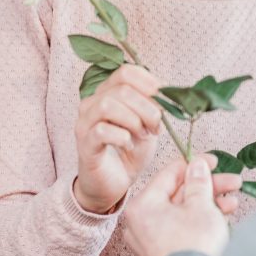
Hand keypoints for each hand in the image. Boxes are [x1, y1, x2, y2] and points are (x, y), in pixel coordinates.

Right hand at [74, 65, 162, 213]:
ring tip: (143, 135)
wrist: (114, 183)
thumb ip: (155, 106)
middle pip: (122, 89)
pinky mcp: (84, 144)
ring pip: (108, 105)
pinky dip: (122, 137)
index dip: (150, 83)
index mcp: (108, 92)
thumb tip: (172, 92)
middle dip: (147, 108)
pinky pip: (102, 131)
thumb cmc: (130, 151)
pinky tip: (129, 145)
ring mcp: (85, 122)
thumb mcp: (148, 124)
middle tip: (156, 127)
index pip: (126, 72)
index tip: (165, 101)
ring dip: (134, 120)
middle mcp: (92, 102)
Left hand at [124, 154, 238, 255]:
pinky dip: (198, 222)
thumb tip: (197, 165)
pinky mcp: (160, 255)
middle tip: (231, 181)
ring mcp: (149, 242)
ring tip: (232, 202)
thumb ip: (198, 181)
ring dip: (209, 205)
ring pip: (181, 213)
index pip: (169, 174)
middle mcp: (139, 223)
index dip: (194, 164)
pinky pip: (179, 230)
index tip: (212, 160)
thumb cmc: (194, 244)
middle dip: (208, 188)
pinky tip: (222, 216)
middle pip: (178, 195)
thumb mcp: (201, 205)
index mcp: (142, 205)